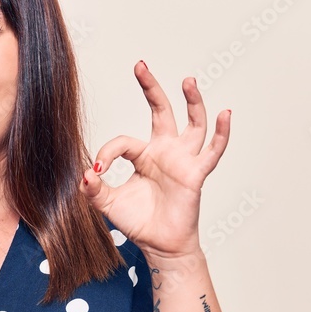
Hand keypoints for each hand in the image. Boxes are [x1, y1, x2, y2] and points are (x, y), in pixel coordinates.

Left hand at [79, 60, 229, 260]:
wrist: (159, 246)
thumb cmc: (139, 222)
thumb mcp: (108, 203)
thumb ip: (94, 189)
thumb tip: (84, 174)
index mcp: (143, 155)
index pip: (123, 142)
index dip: (107, 152)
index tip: (97, 169)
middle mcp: (164, 152)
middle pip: (160, 111)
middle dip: (150, 88)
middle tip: (140, 65)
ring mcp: (182, 160)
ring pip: (193, 123)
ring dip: (192, 101)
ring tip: (188, 81)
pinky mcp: (196, 173)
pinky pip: (213, 150)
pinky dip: (221, 133)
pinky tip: (226, 113)